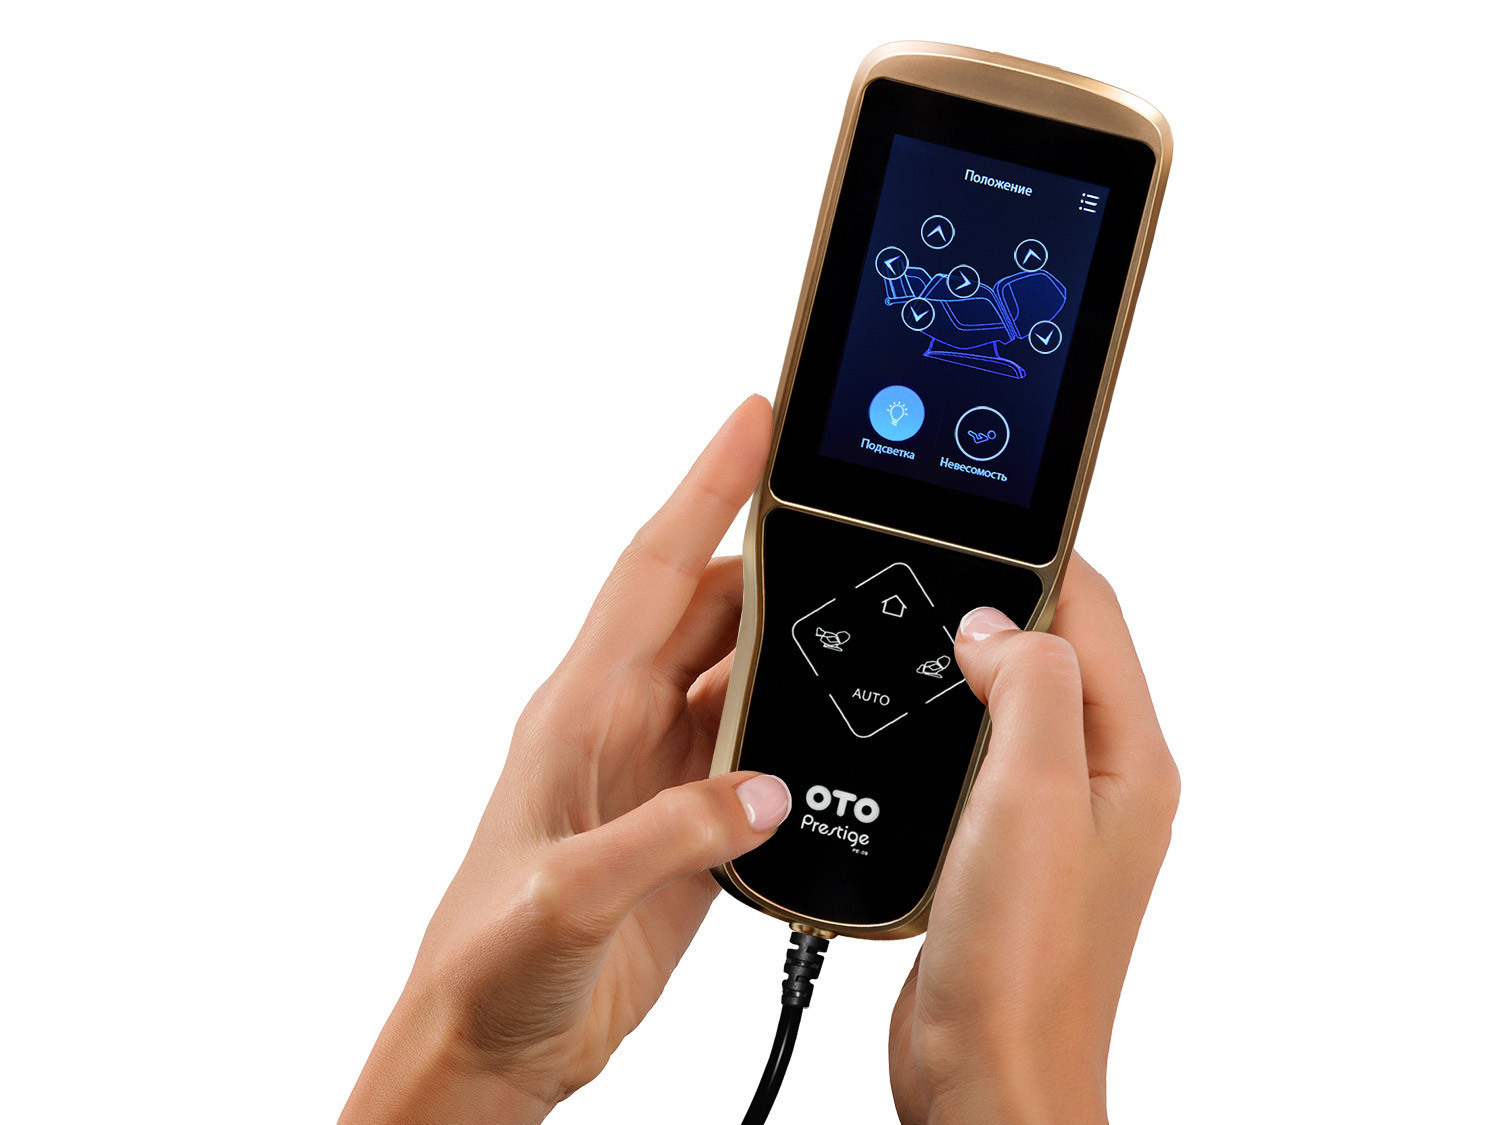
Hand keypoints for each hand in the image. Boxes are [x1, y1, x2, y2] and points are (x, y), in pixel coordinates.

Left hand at [340, 397, 789, 1124]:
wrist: (490, 1043)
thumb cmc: (489, 964)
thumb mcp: (568, 896)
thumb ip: (668, 838)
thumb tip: (762, 789)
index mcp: (578, 712)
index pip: (650, 573)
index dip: (701, 491)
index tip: (752, 422)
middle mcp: (618, 724)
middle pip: (705, 607)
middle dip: (770, 547)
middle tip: (839, 501)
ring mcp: (655, 772)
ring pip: (733, 669)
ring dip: (787, 632)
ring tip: (855, 595)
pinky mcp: (685, 824)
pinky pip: (750, 743)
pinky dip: (794, 721)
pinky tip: (831, 715)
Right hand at [888, 558, 1179, 1124]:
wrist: (983, 1072)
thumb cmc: (1024, 960)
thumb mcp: (1034, 792)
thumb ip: (1032, 686)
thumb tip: (998, 625)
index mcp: (1130, 756)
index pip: (1094, 612)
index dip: (1033, 557)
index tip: (972, 520)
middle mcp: (1100, 779)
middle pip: (1056, 648)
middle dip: (996, 602)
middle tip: (929, 564)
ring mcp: (1050, 814)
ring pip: (1010, 699)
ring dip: (965, 662)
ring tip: (914, 625)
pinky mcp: (1001, 847)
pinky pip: (977, 754)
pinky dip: (941, 721)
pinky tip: (902, 717)